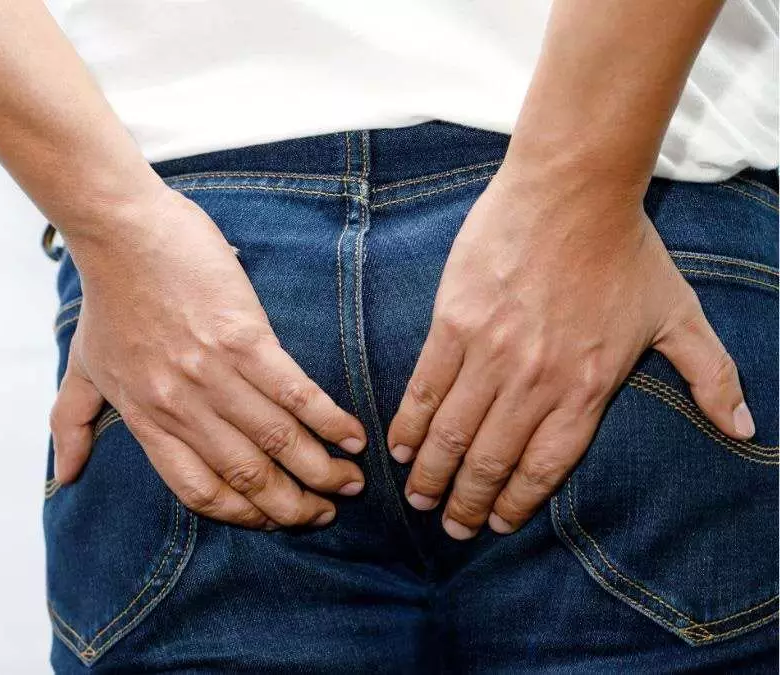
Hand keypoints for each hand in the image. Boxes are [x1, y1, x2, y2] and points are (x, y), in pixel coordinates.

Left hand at [49, 186, 368, 528]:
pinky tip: (352, 435)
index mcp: (147, 418)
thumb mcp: (82, 366)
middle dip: (294, 506)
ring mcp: (212, 373)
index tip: (273, 520)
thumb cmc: (107, 294)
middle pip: (248, 475)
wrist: (121, 231)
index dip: (244, 514)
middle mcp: (180, 406)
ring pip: (277, 441)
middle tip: (324, 513)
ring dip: (321, 469)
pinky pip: (293, 392)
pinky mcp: (242, 336)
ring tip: (351, 482)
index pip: (199, 490)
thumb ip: (72, 423)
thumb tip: (64, 475)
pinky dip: (327, 419)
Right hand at [387, 166, 755, 538]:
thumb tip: (742, 425)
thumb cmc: (625, 250)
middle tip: (447, 526)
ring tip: (417, 497)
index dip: (514, 502)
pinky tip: (399, 445)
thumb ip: (710, 375)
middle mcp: (535, 381)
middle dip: (465, 501)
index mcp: (586, 388)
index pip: (543, 466)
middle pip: (490, 459)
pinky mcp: (454, 323)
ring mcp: (490, 353)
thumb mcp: (679, 314)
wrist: (572, 190)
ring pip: (451, 432)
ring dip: (430, 473)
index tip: (495, 524)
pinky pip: (425, 387)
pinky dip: (410, 422)